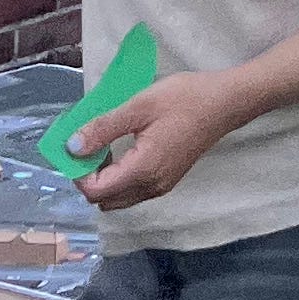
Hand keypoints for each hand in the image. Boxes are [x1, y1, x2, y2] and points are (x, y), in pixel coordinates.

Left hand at [71, 69, 243, 211]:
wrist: (226, 102)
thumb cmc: (185, 99)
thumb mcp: (140, 106)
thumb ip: (104, 128)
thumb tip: (72, 146)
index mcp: (142, 171)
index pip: (96, 191)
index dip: (78, 172)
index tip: (75, 145)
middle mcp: (150, 187)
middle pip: (105, 200)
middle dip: (89, 177)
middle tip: (88, 145)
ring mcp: (161, 186)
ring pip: (119, 198)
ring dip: (104, 178)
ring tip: (104, 145)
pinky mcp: (168, 179)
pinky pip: (134, 190)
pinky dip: (120, 177)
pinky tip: (123, 149)